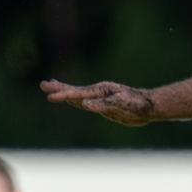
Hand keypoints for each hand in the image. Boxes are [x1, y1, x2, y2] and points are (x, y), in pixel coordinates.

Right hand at [40, 79, 154, 125]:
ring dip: (64, 91)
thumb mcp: (122, 105)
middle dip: (58, 89)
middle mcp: (98, 93)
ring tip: (50, 86)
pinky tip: (72, 99)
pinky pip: (86, 102)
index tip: (50, 96)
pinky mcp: (102, 105)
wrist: (149, 106)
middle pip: (74, 90)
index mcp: (100, 91)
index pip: (78, 94)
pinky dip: (75, 99)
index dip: (63, 95)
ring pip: (78, 95)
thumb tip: (85, 103)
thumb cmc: (138, 104)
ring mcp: (99, 98)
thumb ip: (104, 104)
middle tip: (42, 85)